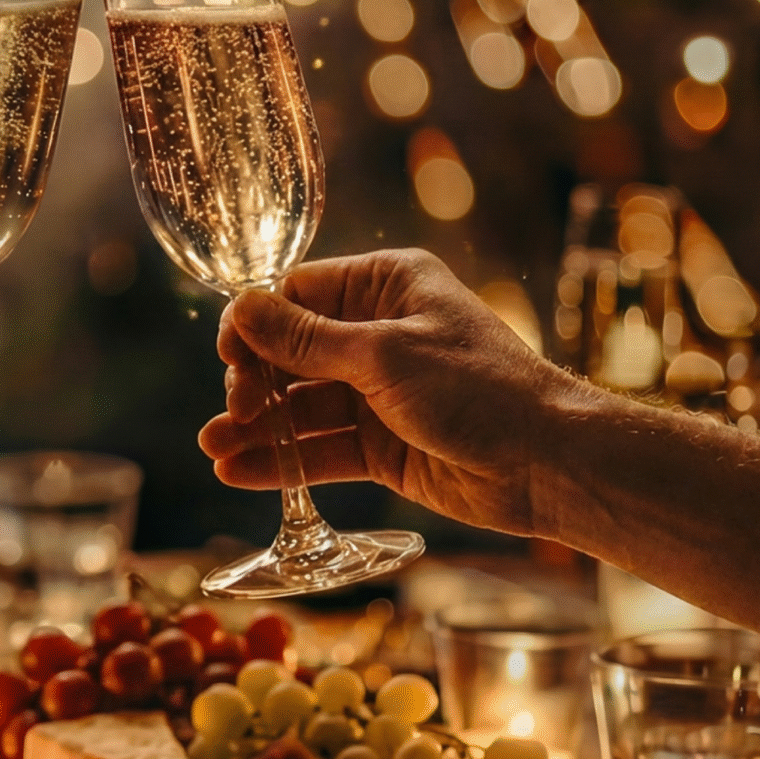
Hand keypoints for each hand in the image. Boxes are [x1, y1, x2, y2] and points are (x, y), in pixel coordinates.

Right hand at [197, 249, 593, 535]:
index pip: (297, 294)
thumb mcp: (384, 354)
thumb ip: (306, 340)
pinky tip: (237, 472)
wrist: (545, 463)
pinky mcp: (380, 445)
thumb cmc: (478, 388)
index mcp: (385, 286)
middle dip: (252, 382)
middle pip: (289, 352)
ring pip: (299, 406)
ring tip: (214, 449)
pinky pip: (319, 448)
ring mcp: (377, 392)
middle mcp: (377, 333)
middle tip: (231, 414)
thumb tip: (241, 308)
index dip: (254, 325)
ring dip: (257, 427)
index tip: (227, 359)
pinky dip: (281, 461)